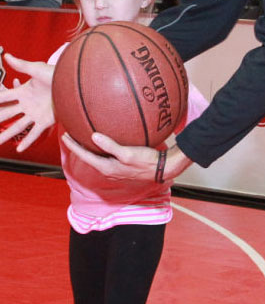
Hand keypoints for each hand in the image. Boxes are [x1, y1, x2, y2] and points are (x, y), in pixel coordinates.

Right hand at [0, 55, 54, 150]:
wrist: (73, 84)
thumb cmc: (57, 74)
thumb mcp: (37, 69)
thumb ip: (21, 65)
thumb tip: (6, 55)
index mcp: (23, 91)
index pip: (4, 97)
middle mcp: (27, 104)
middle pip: (7, 114)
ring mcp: (35, 113)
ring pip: (17, 126)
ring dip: (7, 134)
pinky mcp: (45, 121)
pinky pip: (34, 133)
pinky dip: (27, 141)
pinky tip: (19, 149)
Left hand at [61, 133, 192, 181]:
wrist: (162, 168)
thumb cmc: (146, 162)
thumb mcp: (127, 154)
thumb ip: (110, 146)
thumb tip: (93, 136)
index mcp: (106, 167)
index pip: (84, 156)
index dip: (73, 146)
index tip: (64, 135)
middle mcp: (108, 169)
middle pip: (88, 157)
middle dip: (78, 147)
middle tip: (70, 135)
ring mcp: (115, 168)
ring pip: (97, 156)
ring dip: (89, 147)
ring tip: (82, 137)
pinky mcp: (123, 164)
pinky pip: (107, 154)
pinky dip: (101, 147)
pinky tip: (105, 139)